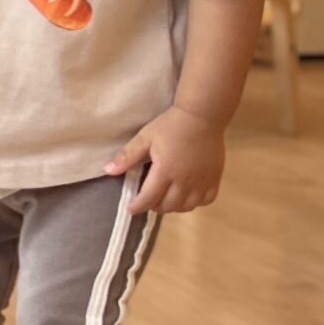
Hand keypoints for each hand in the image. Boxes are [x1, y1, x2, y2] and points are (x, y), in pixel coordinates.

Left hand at [106, 105, 228, 214]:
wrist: (202, 115)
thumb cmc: (171, 125)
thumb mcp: (145, 137)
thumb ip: (128, 155)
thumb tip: (108, 170)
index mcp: (166, 171)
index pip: (149, 198)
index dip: (138, 206)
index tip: (131, 208)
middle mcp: (185, 180)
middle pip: (168, 206)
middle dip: (155, 206)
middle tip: (149, 198)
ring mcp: (202, 181)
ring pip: (187, 206)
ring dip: (173, 206)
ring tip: (166, 197)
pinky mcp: (215, 178)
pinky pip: (206, 200)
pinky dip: (194, 202)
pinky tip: (187, 195)